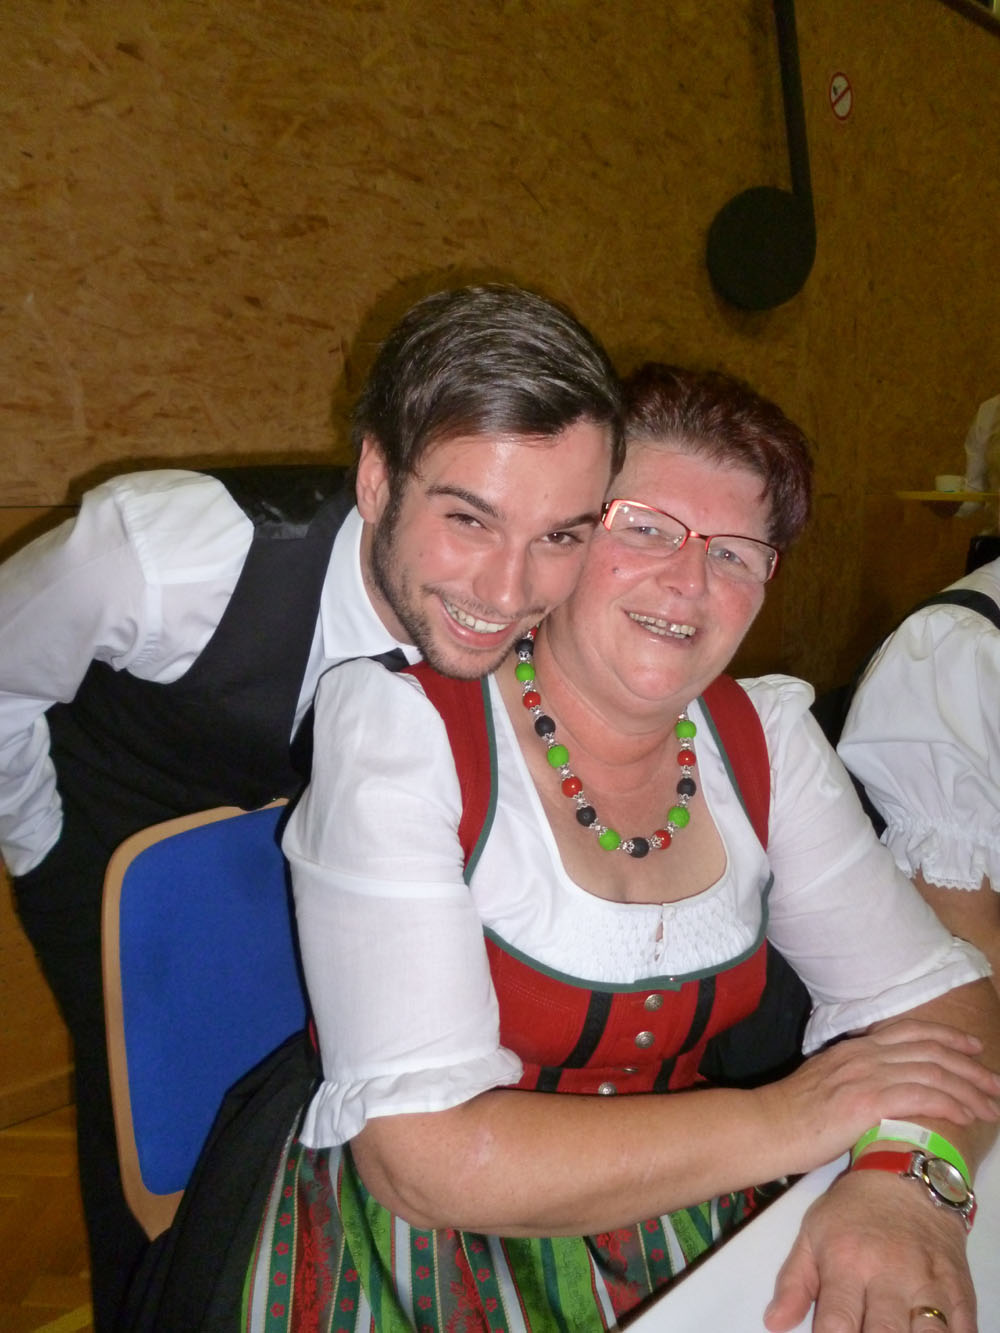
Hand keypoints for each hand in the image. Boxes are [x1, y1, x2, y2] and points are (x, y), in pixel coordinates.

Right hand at [760, 1018, 999, 1176]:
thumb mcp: (828, 1081)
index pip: (912, 1031)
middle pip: (930, 1049)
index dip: (947, 1036)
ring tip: (989, 1106)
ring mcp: (865, 1075)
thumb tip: (886, 1088)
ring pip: (932, 1072)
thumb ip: (858, 1075)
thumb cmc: (794, 1115)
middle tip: (994, 1083)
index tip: (973, 1047)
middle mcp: (864, 1054)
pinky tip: (964, 1115)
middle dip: (969, 1065)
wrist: (766, 1126)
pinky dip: (948, 1103)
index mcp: (856, 1047)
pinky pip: (920, 1095)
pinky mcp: (866, 1101)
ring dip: (968, 1089)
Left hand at [764, 1168, 975, 1331]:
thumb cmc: (853, 1210)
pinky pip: (964, 1332)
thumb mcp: (812, 1234)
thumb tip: (774, 1323)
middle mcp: (891, 1275)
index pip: (838, 1325)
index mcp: (848, 1262)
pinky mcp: (961, 1291)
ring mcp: (930, 1285)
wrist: (906, 1178)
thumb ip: (794, 1283)